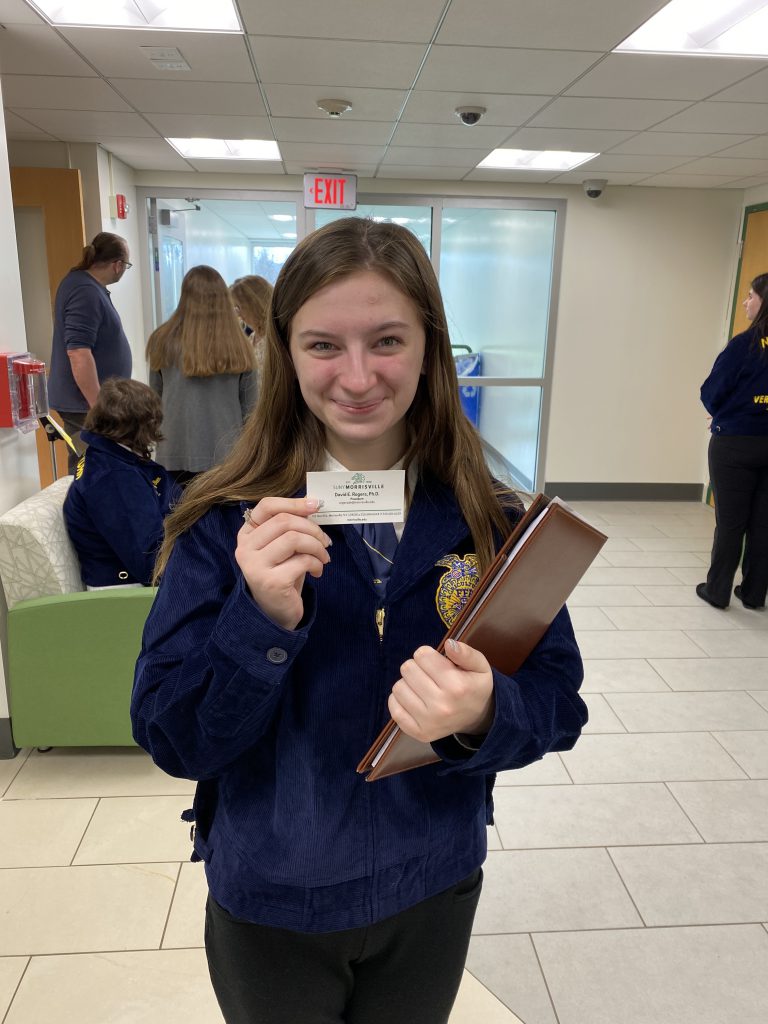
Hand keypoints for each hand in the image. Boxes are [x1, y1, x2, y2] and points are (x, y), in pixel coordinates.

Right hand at [235, 496, 331, 629]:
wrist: (276, 612)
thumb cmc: (282, 574)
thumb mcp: (283, 547)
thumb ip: (291, 526)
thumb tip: (313, 504)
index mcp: (247, 534)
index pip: (267, 506)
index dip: (294, 502)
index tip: (316, 505)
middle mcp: (245, 548)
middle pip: (284, 521)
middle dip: (312, 528)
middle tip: (325, 541)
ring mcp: (256, 566)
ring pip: (294, 538)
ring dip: (317, 546)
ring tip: (323, 557)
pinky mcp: (271, 582)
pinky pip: (302, 561)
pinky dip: (317, 564)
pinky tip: (317, 572)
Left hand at [388, 639, 494, 742]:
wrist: (476, 718)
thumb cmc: (474, 686)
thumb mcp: (480, 666)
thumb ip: (466, 652)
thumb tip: (449, 644)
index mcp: (457, 686)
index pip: (422, 655)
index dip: (427, 655)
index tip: (435, 662)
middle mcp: (442, 705)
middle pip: (407, 669)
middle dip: (417, 667)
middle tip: (428, 674)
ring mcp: (429, 721)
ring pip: (398, 687)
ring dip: (408, 683)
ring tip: (422, 686)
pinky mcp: (419, 732)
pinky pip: (394, 709)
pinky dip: (400, 700)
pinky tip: (414, 698)